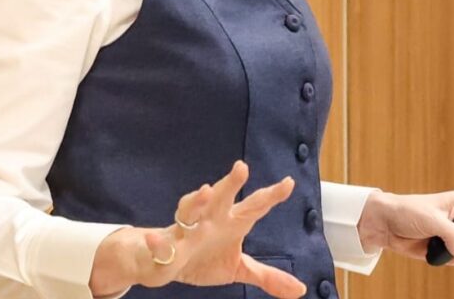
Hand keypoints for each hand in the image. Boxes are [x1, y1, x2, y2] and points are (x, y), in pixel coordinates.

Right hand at [89, 161, 305, 298]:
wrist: (166, 262)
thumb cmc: (204, 256)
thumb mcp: (238, 268)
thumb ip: (267, 276)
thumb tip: (300, 289)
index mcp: (231, 223)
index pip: (254, 206)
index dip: (271, 195)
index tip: (289, 183)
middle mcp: (210, 220)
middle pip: (222, 198)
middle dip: (230, 184)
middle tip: (242, 168)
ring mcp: (186, 231)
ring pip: (190, 211)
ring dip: (196, 201)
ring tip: (205, 191)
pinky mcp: (166, 247)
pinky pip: (160, 244)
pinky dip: (156, 242)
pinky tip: (153, 239)